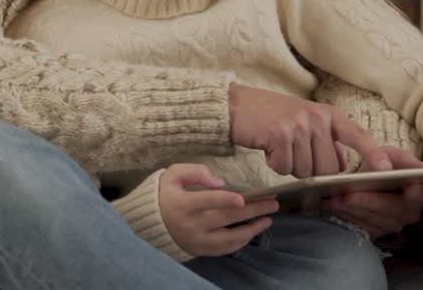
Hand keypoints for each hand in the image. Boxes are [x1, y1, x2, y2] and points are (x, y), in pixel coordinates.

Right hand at [157, 164, 278, 257]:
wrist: (151, 220)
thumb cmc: (166, 192)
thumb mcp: (174, 174)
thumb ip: (195, 172)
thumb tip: (219, 182)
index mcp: (182, 204)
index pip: (206, 202)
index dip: (224, 200)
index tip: (242, 199)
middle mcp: (190, 225)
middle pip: (225, 218)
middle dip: (252, 211)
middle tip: (272, 203)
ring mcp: (196, 241)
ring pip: (228, 238)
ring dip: (251, 229)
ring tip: (268, 219)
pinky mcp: (200, 250)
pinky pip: (224, 249)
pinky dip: (240, 241)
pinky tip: (252, 231)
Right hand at [228, 83, 391, 177]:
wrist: (237, 106)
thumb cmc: (272, 117)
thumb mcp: (306, 122)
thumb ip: (327, 142)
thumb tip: (343, 167)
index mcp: (328, 115)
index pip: (356, 135)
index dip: (372, 152)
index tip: (385, 167)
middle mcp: (316, 118)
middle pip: (328, 168)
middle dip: (310, 169)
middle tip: (293, 151)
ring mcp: (298, 125)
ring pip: (305, 171)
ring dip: (290, 166)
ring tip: (279, 146)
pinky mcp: (278, 134)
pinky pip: (284, 168)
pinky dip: (274, 164)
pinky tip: (268, 147)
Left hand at [323, 146, 422, 237]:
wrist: (368, 178)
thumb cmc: (383, 163)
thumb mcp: (391, 154)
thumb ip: (399, 159)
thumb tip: (406, 169)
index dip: (421, 192)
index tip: (410, 187)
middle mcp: (413, 210)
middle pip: (396, 209)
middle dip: (371, 201)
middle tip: (349, 194)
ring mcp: (396, 223)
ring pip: (377, 220)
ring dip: (355, 209)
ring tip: (335, 198)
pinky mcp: (379, 232)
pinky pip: (365, 227)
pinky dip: (348, 216)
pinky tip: (334, 206)